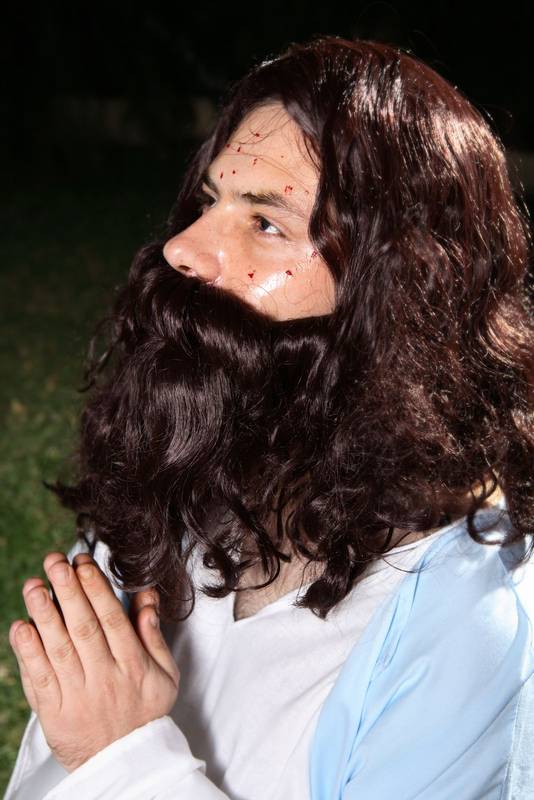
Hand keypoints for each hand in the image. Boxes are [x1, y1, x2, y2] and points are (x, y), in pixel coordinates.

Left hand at [8, 551, 179, 772]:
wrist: (125, 764)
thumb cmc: (145, 713)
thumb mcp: (164, 674)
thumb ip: (153, 635)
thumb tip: (146, 599)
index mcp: (133, 665)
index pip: (111, 619)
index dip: (95, 589)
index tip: (82, 564)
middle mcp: (105, 677)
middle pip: (83, 627)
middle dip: (68, 591)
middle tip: (54, 563)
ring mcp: (78, 695)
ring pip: (58, 649)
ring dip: (44, 614)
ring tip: (33, 586)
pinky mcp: (55, 713)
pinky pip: (39, 679)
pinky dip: (28, 653)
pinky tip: (21, 628)